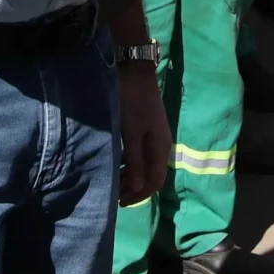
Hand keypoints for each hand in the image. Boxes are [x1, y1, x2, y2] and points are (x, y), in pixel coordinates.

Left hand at [115, 61, 170, 206]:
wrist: (134, 72)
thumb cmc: (133, 103)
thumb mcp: (132, 134)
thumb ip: (135, 161)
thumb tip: (139, 188)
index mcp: (160, 149)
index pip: (155, 182)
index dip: (139, 195)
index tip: (121, 202)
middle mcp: (160, 145)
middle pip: (150, 175)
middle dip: (134, 188)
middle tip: (114, 195)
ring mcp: (152, 136)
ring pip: (143, 165)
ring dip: (129, 176)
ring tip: (112, 182)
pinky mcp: (144, 129)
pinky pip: (137, 154)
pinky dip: (127, 163)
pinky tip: (114, 163)